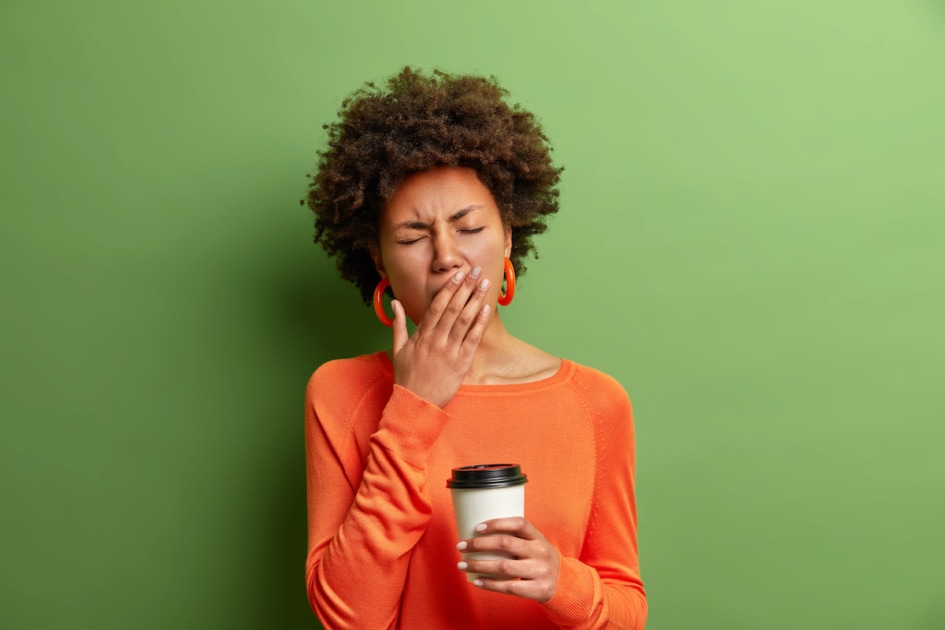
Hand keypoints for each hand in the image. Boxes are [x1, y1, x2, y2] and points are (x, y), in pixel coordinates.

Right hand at [391, 267, 491, 407]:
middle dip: (465, 288)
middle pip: (452, 308)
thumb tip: (395, 303)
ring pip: (463, 320)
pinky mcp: (460, 364)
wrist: (415, 404)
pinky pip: (471, 340)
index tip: (458, 274)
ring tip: (484, 284)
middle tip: (475, 271)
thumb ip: (398, 324)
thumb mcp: (398, 349)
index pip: (436, 306)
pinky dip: (479, 323)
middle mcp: (435, 340)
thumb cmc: (407, 377)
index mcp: (421, 335)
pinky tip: (487, 309)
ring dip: (475, 300)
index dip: (448, 288)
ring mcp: (449, 352)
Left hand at [456, 517, 559, 602]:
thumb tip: (479, 534)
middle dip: (478, 544)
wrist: (564, 584)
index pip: (518, 523)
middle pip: (505, 544)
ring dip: (478, 565)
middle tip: (461, 546)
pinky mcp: (537, 589)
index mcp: (539, 537)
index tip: (476, 527)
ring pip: (503, 567)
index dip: (496, 523)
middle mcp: (541, 552)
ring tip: (462, 564)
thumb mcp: (536, 545)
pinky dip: (489, 584)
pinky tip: (476, 580)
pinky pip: (508, 587)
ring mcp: (540, 571)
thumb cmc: (540, 560)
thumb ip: (516, 539)